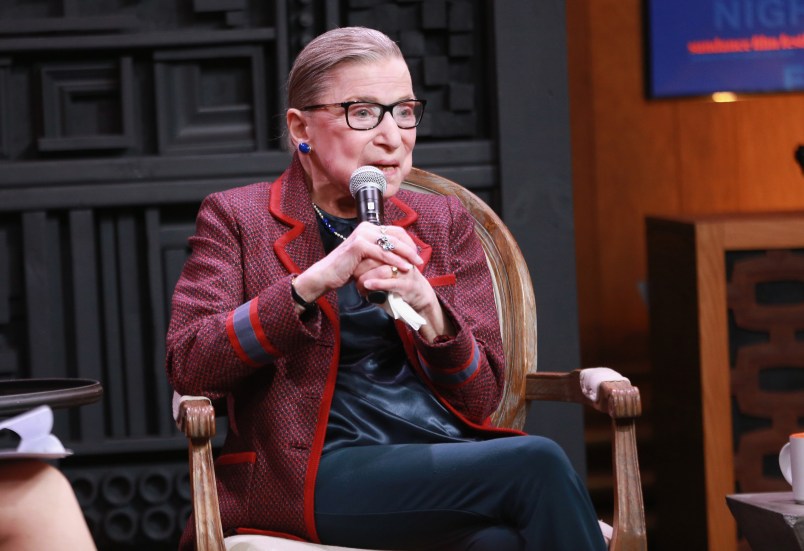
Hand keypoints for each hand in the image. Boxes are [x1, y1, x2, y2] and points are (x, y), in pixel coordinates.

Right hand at [292, 222, 421, 304]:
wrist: (327, 274)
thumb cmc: (347, 268)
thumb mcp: (367, 257)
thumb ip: (379, 251)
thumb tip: (399, 252)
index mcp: (369, 228)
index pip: (396, 231)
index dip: (409, 242)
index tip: (416, 254)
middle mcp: (366, 228)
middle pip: (396, 235)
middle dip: (410, 248)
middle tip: (420, 260)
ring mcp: (362, 234)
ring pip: (392, 244)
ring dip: (406, 255)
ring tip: (416, 265)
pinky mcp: (359, 245)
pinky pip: (383, 253)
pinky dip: (396, 261)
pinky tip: (404, 268)